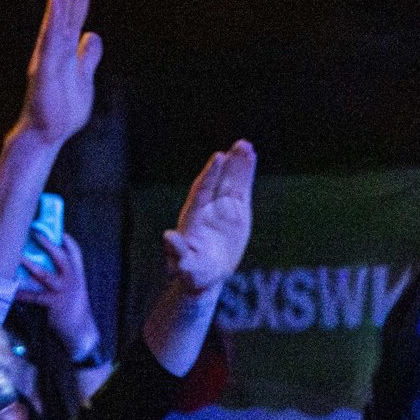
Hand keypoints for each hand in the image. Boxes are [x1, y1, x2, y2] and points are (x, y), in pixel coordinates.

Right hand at [14, 0, 100, 145]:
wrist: (48, 133)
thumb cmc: (63, 108)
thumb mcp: (84, 77)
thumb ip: (88, 57)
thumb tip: (93, 36)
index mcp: (67, 46)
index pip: (78, 11)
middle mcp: (57, 45)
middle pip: (70, 7)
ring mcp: (50, 54)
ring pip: (59, 17)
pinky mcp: (44, 66)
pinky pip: (49, 37)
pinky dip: (53, 16)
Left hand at [15, 233, 98, 358]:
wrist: (81, 331)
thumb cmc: (73, 309)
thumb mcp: (74, 290)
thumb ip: (63, 277)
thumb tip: (41, 265)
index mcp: (78, 275)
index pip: (75, 252)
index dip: (67, 240)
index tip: (57, 229)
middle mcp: (72, 280)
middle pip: (61, 257)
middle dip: (48, 244)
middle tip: (35, 232)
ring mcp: (63, 291)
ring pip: (44, 274)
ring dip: (29, 265)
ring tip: (18, 256)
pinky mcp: (54, 303)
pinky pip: (33, 296)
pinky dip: (21, 293)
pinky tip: (11, 291)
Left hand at [163, 142, 255, 295]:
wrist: (205, 274)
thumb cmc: (191, 272)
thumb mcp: (184, 266)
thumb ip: (177, 251)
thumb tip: (168, 236)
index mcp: (193, 217)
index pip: (202, 191)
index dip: (210, 175)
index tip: (219, 157)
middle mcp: (207, 207)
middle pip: (218, 181)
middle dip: (227, 164)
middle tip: (239, 145)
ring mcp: (222, 207)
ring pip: (230, 181)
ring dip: (238, 163)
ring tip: (247, 145)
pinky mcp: (235, 210)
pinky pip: (241, 188)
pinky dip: (246, 173)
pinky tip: (251, 156)